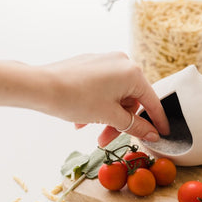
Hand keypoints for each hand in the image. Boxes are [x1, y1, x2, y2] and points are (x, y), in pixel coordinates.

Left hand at [43, 52, 169, 144]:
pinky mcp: (91, 64)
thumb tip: (152, 134)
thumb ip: (135, 126)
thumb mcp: (110, 116)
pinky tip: (82, 119)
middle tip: (107, 140)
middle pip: (131, 99)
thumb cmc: (76, 99)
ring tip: (90, 130)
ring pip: (116, 95)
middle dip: (121, 122)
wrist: (39, 86)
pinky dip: (97, 104)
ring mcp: (105, 61)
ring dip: (107, 116)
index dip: (157, 121)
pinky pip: (103, 87)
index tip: (162, 134)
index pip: (151, 101)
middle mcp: (122, 62)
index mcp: (132, 72)